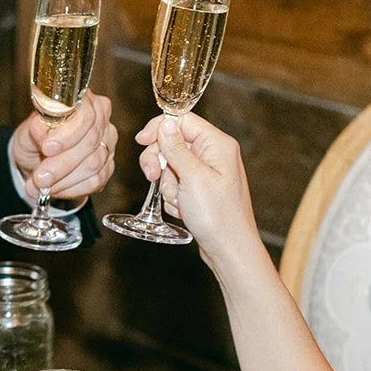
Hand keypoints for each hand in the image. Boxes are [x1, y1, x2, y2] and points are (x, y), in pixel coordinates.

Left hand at [11, 89, 115, 203]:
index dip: (67, 134)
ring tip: (41, 186)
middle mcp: (101, 118)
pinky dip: (72, 188)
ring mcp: (108, 142)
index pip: (85, 116)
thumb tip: (39, 127)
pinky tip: (56, 189)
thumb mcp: (27, 131)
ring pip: (93, 165)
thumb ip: (34, 129)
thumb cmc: (34, 139)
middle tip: (40, 178)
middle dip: (61, 165)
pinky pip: (95, 181)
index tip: (47, 148)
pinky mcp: (108, 164)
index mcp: (83, 101)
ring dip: (64, 180)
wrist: (36, 158)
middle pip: (89, 143)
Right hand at [134, 113, 264, 274]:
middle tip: (153, 177)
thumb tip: (164, 123)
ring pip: (170, 165)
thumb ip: (175, 147)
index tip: (141, 141)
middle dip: (159, 161)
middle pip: (172, 142)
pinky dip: (172, 195)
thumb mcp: (192, 177)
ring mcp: (207, 172)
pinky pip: (175, 183)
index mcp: (217, 144)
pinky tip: (183, 209)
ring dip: (167, 183)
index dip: (158, 128)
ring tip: (178, 201)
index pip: (182, 120)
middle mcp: (213, 154)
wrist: (229, 250)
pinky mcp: (200, 188)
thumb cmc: (218, 216)